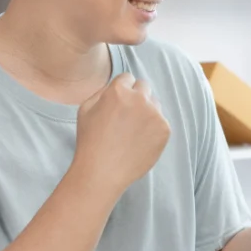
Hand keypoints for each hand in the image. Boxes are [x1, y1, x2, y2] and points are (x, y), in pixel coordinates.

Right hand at [72, 72, 170, 194]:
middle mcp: (139, 98)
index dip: (122, 91)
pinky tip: (140, 141)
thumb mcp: (86, 109)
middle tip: (127, 117)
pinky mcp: (165, 129)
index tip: (119, 104)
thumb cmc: (90, 142)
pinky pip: (161, 122)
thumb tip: (119, 86)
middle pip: (144, 87)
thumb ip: (103, 92)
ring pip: (155, 104)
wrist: (102, 172)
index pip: (128, 78)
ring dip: (147, 112)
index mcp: (118, 91)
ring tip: (132, 132)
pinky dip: (153, 129)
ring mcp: (154, 114)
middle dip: (136, 98)